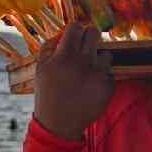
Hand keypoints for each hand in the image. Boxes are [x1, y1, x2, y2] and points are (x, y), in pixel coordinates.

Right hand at [33, 23, 113, 140]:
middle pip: (94, 33)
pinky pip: (110, 72)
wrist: (59, 123)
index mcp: (63, 56)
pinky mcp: (108, 86)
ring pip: (106, 53)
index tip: (75, 36)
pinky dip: (102, 78)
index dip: (75, 30)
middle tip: (86, 45)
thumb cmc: (48, 93)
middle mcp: (82, 63)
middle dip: (90, 36)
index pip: (75, 27)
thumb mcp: (41, 68)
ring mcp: (98, 74)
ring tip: (87, 73)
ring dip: (98, 60)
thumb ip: (49, 46)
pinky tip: (91, 88)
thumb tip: (63, 32)